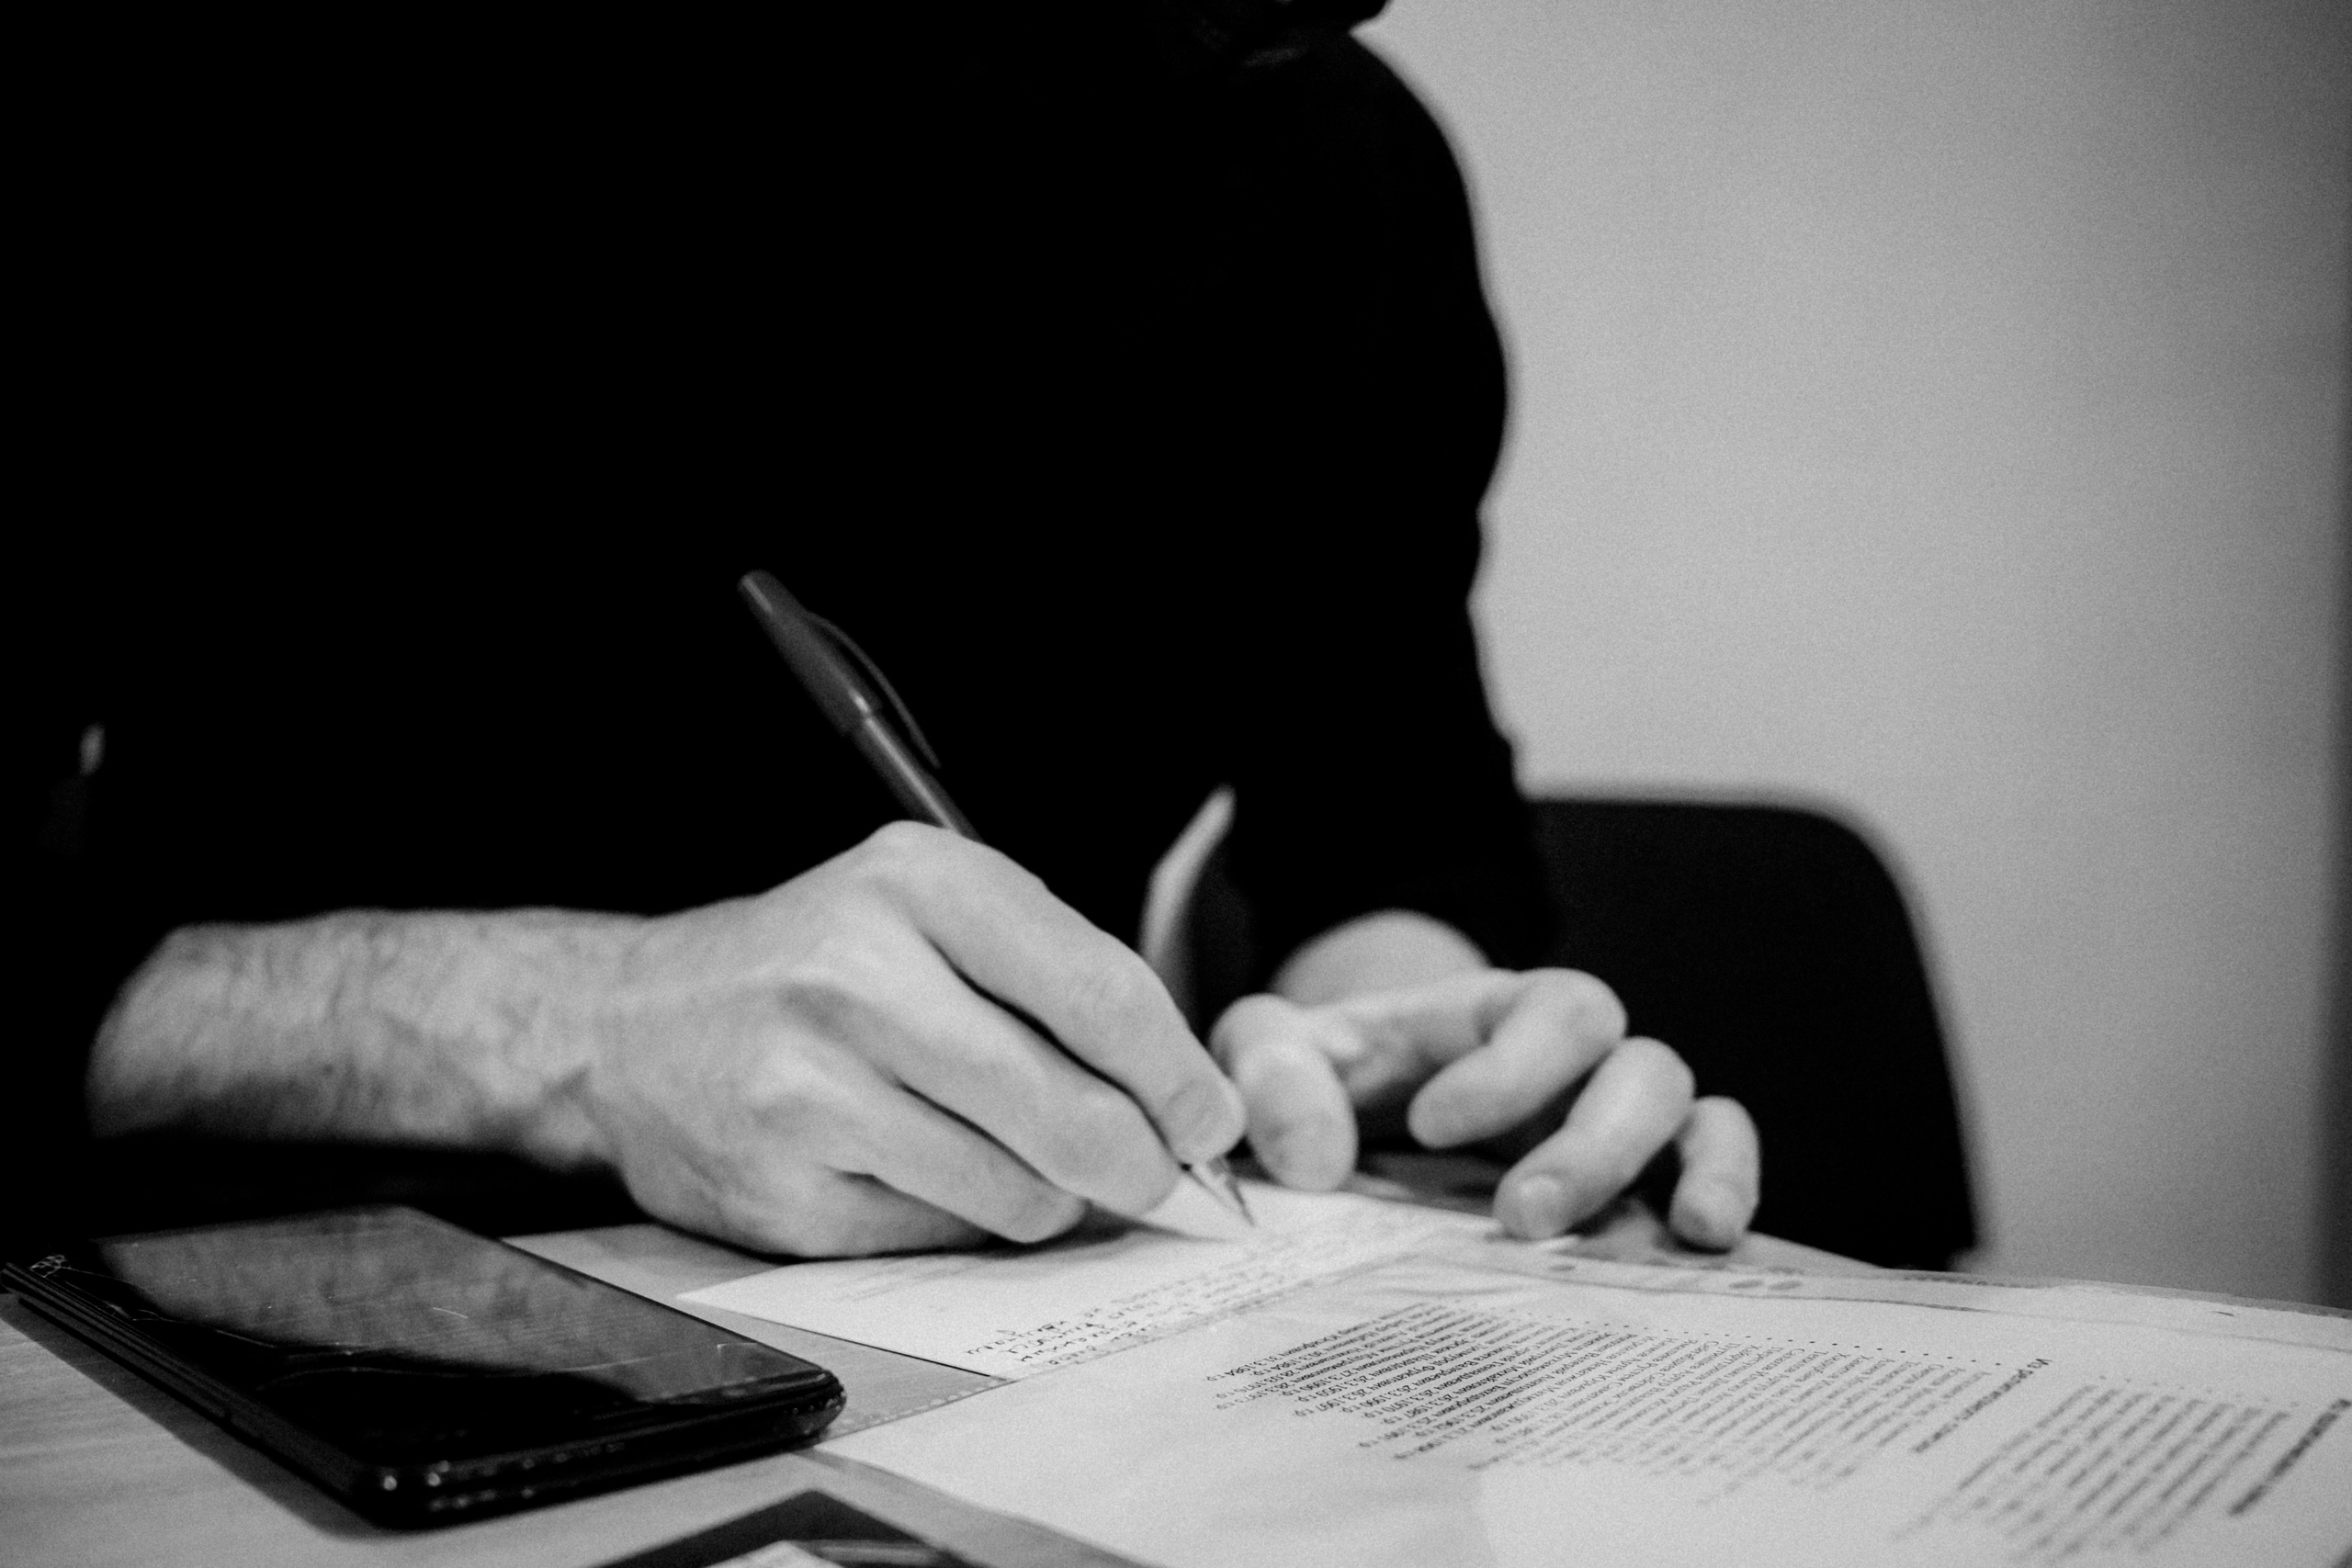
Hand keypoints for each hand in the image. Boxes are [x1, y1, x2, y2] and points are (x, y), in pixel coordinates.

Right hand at [576, 823, 1244, 1255]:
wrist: (632, 1026)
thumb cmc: (813, 966)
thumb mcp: (925, 910)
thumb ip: (1052, 978)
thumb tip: (1185, 1103)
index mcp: (917, 882)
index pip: (1099, 991)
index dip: (1178, 1075)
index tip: (1212, 1119)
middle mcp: (859, 977)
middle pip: (1071, 1111)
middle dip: (1141, 1163)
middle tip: (1155, 1175)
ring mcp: (812, 1089)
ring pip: (1017, 1193)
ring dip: (1048, 1198)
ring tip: (1011, 1157)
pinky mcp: (784, 1189)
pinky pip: (940, 1237)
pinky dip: (962, 1222)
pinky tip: (921, 1173)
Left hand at [1209, 969, 1758, 1247]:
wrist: (1349, 1104)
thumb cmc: (1321, 1071)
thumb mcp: (1272, 1051)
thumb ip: (1270, 1075)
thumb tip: (1312, 1157)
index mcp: (1496, 1014)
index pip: (1546, 1010)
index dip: (1508, 1068)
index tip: (1427, 1125)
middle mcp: (1575, 1060)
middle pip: (1635, 1064)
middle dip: (1590, 1143)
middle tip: (1520, 1215)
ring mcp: (1614, 1120)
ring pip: (1696, 1113)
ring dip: (1696, 1169)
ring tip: (1684, 1235)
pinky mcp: (1635, 1183)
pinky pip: (1712, 1164)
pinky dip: (1725, 1192)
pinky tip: (1705, 1245)